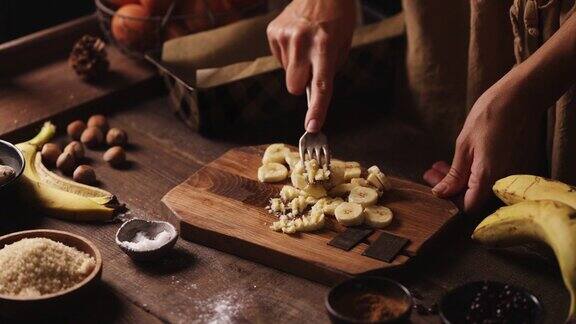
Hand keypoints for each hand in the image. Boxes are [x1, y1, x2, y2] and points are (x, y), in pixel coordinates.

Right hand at [266, 0, 355, 131]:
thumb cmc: (337, 18)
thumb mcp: (343, 44)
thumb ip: (329, 69)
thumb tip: (312, 91)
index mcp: (324, 45)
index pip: (320, 84)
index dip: (316, 108)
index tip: (312, 126)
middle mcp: (302, 41)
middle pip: (294, 86)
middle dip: (302, 84)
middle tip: (312, 66)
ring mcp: (284, 36)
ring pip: (287, 72)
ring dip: (296, 65)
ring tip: (306, 43)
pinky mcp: (273, 32)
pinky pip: (279, 58)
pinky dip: (288, 53)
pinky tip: (296, 37)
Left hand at [423, 75, 545, 213]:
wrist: (517, 99)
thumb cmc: (488, 118)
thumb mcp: (464, 146)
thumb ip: (454, 174)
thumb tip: (440, 193)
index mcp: (487, 177)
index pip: (468, 207)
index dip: (450, 201)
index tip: (434, 187)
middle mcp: (500, 181)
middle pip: (472, 198)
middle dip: (449, 188)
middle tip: (431, 173)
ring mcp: (506, 175)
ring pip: (478, 188)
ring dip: (456, 181)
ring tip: (438, 166)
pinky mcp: (507, 167)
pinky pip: (486, 179)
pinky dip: (469, 174)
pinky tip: (454, 164)